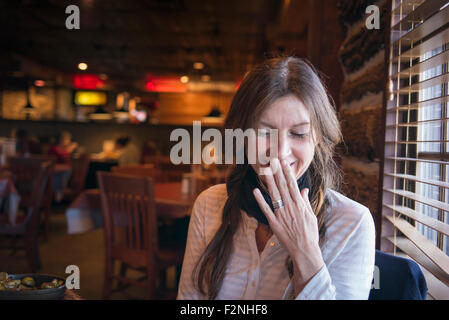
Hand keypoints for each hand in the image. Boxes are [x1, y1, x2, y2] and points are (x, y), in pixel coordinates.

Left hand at [253, 158, 323, 293]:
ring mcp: (282, 214)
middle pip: (282, 186)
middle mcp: (290, 206)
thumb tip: (304, 190)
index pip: (292, 184)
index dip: (287, 172)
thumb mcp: (311, 215)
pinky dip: (260, 200)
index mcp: (300, 204)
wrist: (305, 250)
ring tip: (264, 170)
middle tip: (272, 160)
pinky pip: (266, 209)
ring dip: (269, 181)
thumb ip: (305, 202)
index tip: (283, 162)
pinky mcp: (274, 223)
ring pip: (274, 194)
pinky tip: (255, 190)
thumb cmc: (310, 233)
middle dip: (277, 172)